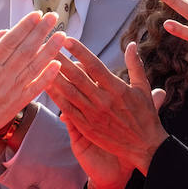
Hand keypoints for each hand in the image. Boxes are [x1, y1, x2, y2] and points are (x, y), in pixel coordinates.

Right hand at [0, 12, 62, 149]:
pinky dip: (47, 76)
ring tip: (62, 36)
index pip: (11, 39)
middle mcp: (3, 74)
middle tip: (54, 16)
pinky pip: (35, 87)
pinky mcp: (18, 102)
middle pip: (27, 48)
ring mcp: (12, 89)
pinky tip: (58, 65)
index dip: (26, 26)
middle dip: (41, 31)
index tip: (37, 14)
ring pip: (35, 65)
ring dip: (50, 50)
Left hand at [46, 38, 167, 176]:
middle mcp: (103, 101)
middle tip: (48, 46)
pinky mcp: (87, 127)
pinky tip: (46, 86)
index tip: (67, 40)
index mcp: (117, 89)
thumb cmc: (146, 116)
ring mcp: (93, 115)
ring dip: (54, 76)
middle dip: (61, 60)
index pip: (95, 66)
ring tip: (41, 63)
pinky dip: (56, 97)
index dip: (80, 52)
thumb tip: (130, 44)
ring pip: (69, 92)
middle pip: (77, 77)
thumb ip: (135, 65)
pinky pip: (68, 109)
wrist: (144, 148)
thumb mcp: (143, 88)